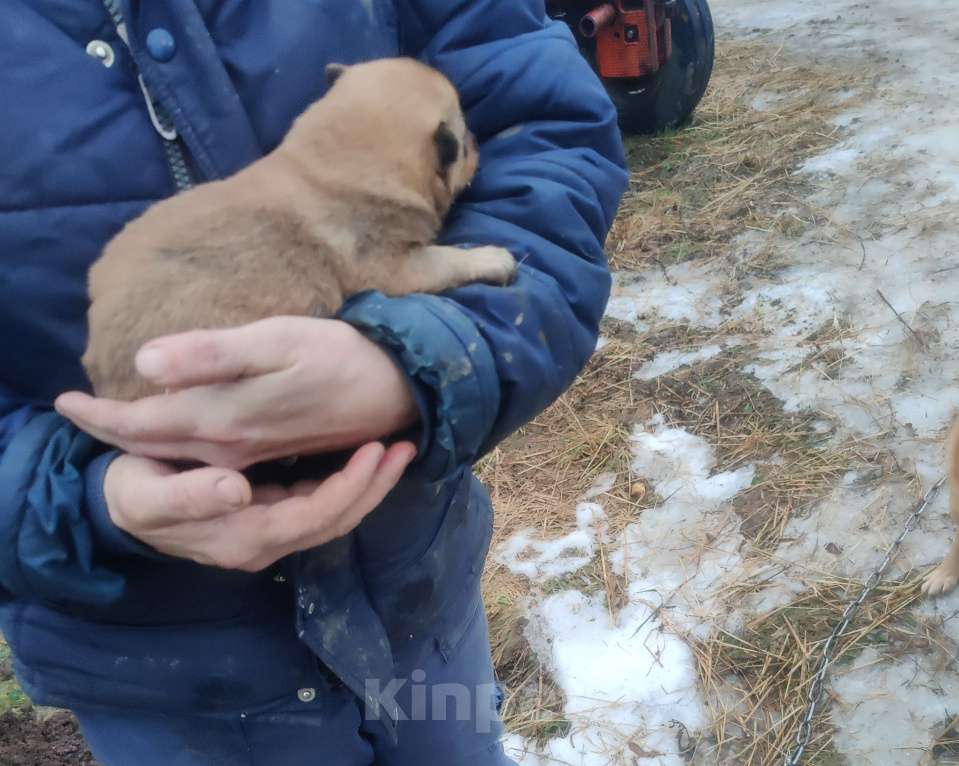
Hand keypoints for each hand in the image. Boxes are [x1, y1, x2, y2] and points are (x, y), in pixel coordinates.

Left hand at [57, 317, 417, 469]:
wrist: (394, 388)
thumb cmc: (339, 356)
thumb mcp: (277, 341)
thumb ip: (212, 355)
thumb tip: (143, 362)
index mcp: (222, 419)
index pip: (141, 423)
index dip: (99, 416)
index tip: (62, 405)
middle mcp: (229, 446)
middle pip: (153, 446)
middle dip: (111, 433)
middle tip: (75, 416)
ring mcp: (250, 453)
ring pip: (177, 455)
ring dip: (140, 443)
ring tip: (113, 426)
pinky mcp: (269, 451)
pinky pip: (204, 458)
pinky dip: (175, 449)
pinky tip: (173, 437)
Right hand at [103, 441, 415, 570]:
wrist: (119, 506)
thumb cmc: (133, 494)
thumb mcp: (149, 495)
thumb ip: (190, 495)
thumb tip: (236, 490)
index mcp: (244, 537)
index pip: (314, 516)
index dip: (349, 486)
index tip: (377, 449)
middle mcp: (265, 544)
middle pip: (335, 520)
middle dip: (373, 486)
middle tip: (405, 445)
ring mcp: (269, 534)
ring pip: (332, 515)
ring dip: (367, 485)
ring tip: (396, 447)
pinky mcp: (269, 518)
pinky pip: (318, 505)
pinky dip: (345, 482)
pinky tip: (363, 455)